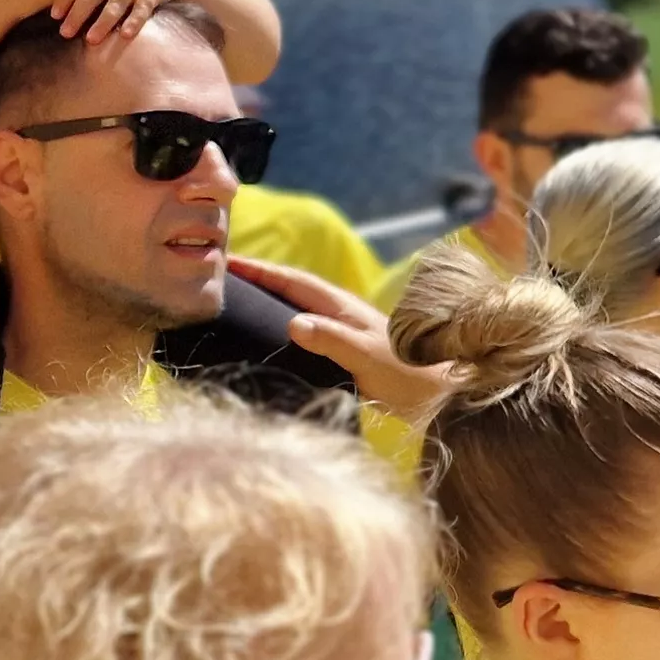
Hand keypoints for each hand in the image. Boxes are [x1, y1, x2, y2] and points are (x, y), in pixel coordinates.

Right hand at [226, 257, 459, 419]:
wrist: (438, 397)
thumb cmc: (406, 374)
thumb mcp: (365, 355)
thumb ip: (331, 338)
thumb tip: (292, 323)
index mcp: (340, 307)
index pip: (292, 281)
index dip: (261, 270)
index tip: (228, 262)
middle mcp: (338, 315)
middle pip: (290, 292)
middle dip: (258, 283)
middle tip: (222, 283)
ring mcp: (340, 335)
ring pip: (295, 314)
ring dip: (267, 308)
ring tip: (235, 312)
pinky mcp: (342, 357)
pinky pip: (302, 338)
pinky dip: (279, 335)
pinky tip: (266, 348)